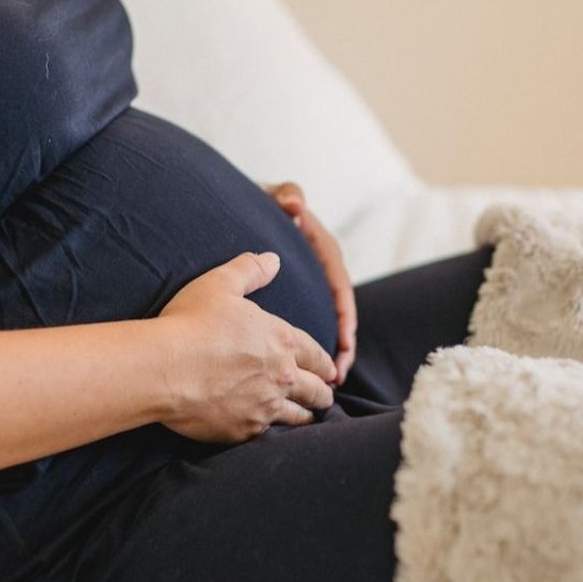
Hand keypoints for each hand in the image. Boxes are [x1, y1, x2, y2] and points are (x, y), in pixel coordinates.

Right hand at [157, 252, 336, 443]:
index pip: (317, 355)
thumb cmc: (190, 322)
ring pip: (300, 418)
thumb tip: (273, 259)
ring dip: (306, 416)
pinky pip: (268, 436)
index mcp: (282, 340)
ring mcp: (265, 407)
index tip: (331, 370)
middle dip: (324, 392)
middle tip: (326, 395)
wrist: (163, 368)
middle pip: (317, 390)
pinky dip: (273, 434)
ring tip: (307, 418)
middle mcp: (282, 376)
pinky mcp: (244, 431)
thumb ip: (249, 270)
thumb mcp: (220, 283)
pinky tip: (271, 434)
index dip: (326, 363)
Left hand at [265, 182, 356, 383]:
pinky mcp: (294, 297)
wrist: (236, 204)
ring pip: (324, 325)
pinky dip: (305, 351)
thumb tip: (295, 205)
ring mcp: (308, 286)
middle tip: (337, 377)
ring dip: (327, 356)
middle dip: (341, 347)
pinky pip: (305, 326)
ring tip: (326, 386)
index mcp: (321, 249)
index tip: (344, 342)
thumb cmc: (258, 200)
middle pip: (338, 314)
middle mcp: (320, 270)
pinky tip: (297, 374)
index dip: (345, 317)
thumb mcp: (273, 195)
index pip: (339, 286)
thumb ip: (287, 195)